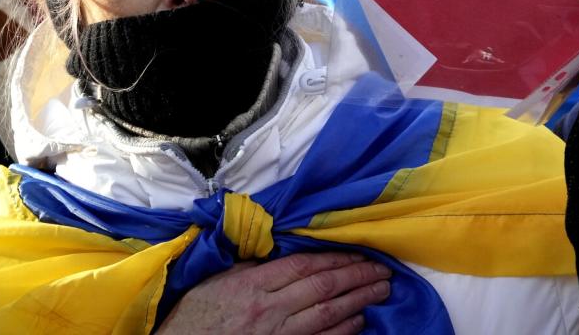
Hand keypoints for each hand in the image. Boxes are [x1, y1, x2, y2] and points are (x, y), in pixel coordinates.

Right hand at [156, 252, 391, 334]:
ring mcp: (277, 334)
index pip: (305, 265)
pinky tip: (360, 321)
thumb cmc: (195, 317)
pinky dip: (343, 331)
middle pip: (323, 287)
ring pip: (327, 314)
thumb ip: (251, 267)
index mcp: (253, 284)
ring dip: (359, 301)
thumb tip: (281, 252)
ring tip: (382, 290)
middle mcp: (269, 308)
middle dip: (357, 276)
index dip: (337, 258)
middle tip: (383, 269)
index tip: (360, 252)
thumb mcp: (217, 281)